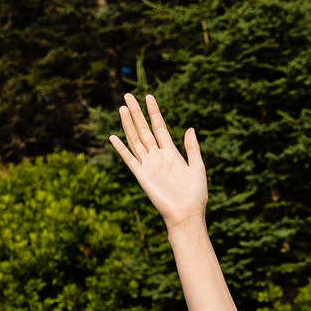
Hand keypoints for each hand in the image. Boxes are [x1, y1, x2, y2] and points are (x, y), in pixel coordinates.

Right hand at [108, 93, 207, 230]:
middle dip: (137, 113)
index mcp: (171, 152)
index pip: (159, 126)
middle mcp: (157, 156)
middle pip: (144, 129)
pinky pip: (129, 159)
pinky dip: (121, 149)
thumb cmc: (196, 194)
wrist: (187, 214)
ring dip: (128, 125)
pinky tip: (113, 137)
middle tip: (128, 96)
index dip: (154, 111)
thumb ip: (192, 148)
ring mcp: (148, 165)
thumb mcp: (198, 167)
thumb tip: (189, 128)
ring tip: (122, 108)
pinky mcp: (142, 176)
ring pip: (135, 140)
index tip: (149, 96)